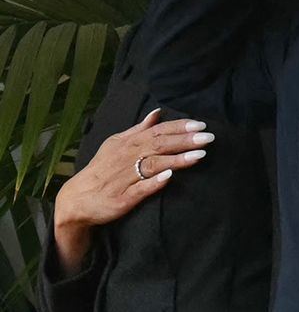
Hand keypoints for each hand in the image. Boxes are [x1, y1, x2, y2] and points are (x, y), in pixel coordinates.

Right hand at [52, 109, 214, 275]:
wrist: (76, 199)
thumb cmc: (102, 169)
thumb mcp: (116, 144)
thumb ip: (138, 129)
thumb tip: (157, 112)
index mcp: (128, 143)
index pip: (157, 131)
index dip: (179, 127)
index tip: (200, 124)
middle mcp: (127, 158)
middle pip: (159, 145)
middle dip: (185, 140)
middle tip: (208, 137)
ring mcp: (125, 178)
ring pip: (153, 165)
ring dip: (177, 159)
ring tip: (199, 155)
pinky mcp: (123, 198)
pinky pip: (140, 189)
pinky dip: (154, 182)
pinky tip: (170, 177)